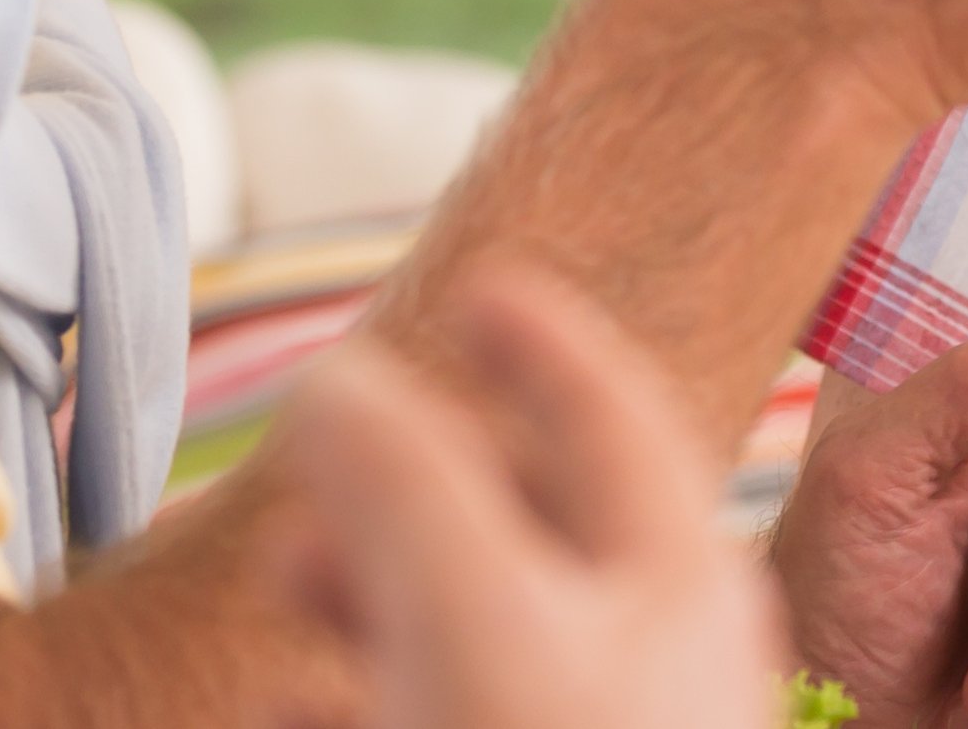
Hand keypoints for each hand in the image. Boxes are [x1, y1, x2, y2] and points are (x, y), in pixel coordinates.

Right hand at [268, 264, 786, 728]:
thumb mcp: (472, 617)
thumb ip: (404, 481)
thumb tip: (337, 379)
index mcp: (679, 580)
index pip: (615, 409)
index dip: (542, 334)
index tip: (480, 282)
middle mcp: (665, 660)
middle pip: (541, 520)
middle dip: (417, 472)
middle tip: (329, 444)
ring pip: (488, 629)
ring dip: (377, 584)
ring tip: (288, 571)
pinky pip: (451, 717)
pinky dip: (365, 690)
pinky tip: (294, 700)